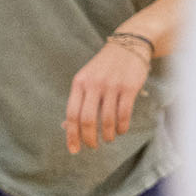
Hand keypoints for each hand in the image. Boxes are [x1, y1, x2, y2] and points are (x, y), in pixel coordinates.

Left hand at [65, 38, 150, 153]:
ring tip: (109, 138)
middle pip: (88, 120)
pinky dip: (122, 127)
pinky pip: (124, 114)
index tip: (74, 150)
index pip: (72, 114)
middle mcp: (94, 84)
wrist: (128, 45)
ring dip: (108, 135)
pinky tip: (121, 131)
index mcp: (79, 83)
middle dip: (90, 139)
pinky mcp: (129, 87)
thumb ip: (77, 101)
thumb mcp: (86, 79)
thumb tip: (66, 127)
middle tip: (93, 147)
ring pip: (108, 120)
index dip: (72, 135)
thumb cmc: (103, 68)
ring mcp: (112, 85)